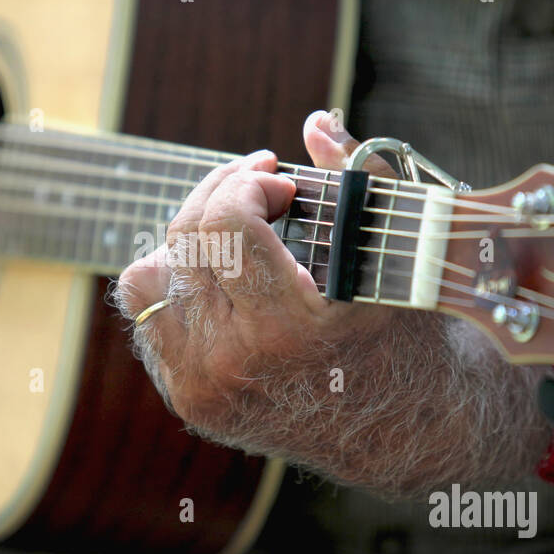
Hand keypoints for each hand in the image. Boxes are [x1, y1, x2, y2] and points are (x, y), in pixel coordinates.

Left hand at [115, 111, 551, 496]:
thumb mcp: (398, 254)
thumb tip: (313, 123)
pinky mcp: (190, 400)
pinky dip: (177, 282)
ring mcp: (206, 387)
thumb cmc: (405, 330)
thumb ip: (361, 179)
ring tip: (240, 232)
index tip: (281, 182)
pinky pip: (148, 314)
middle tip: (260, 187)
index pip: (228, 223)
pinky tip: (219, 275)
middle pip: (189, 239)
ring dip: (196, 237)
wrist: (401, 430)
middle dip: (222, 194)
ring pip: (155, 274)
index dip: (248, 183)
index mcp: (294, 328)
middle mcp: (238, 363)